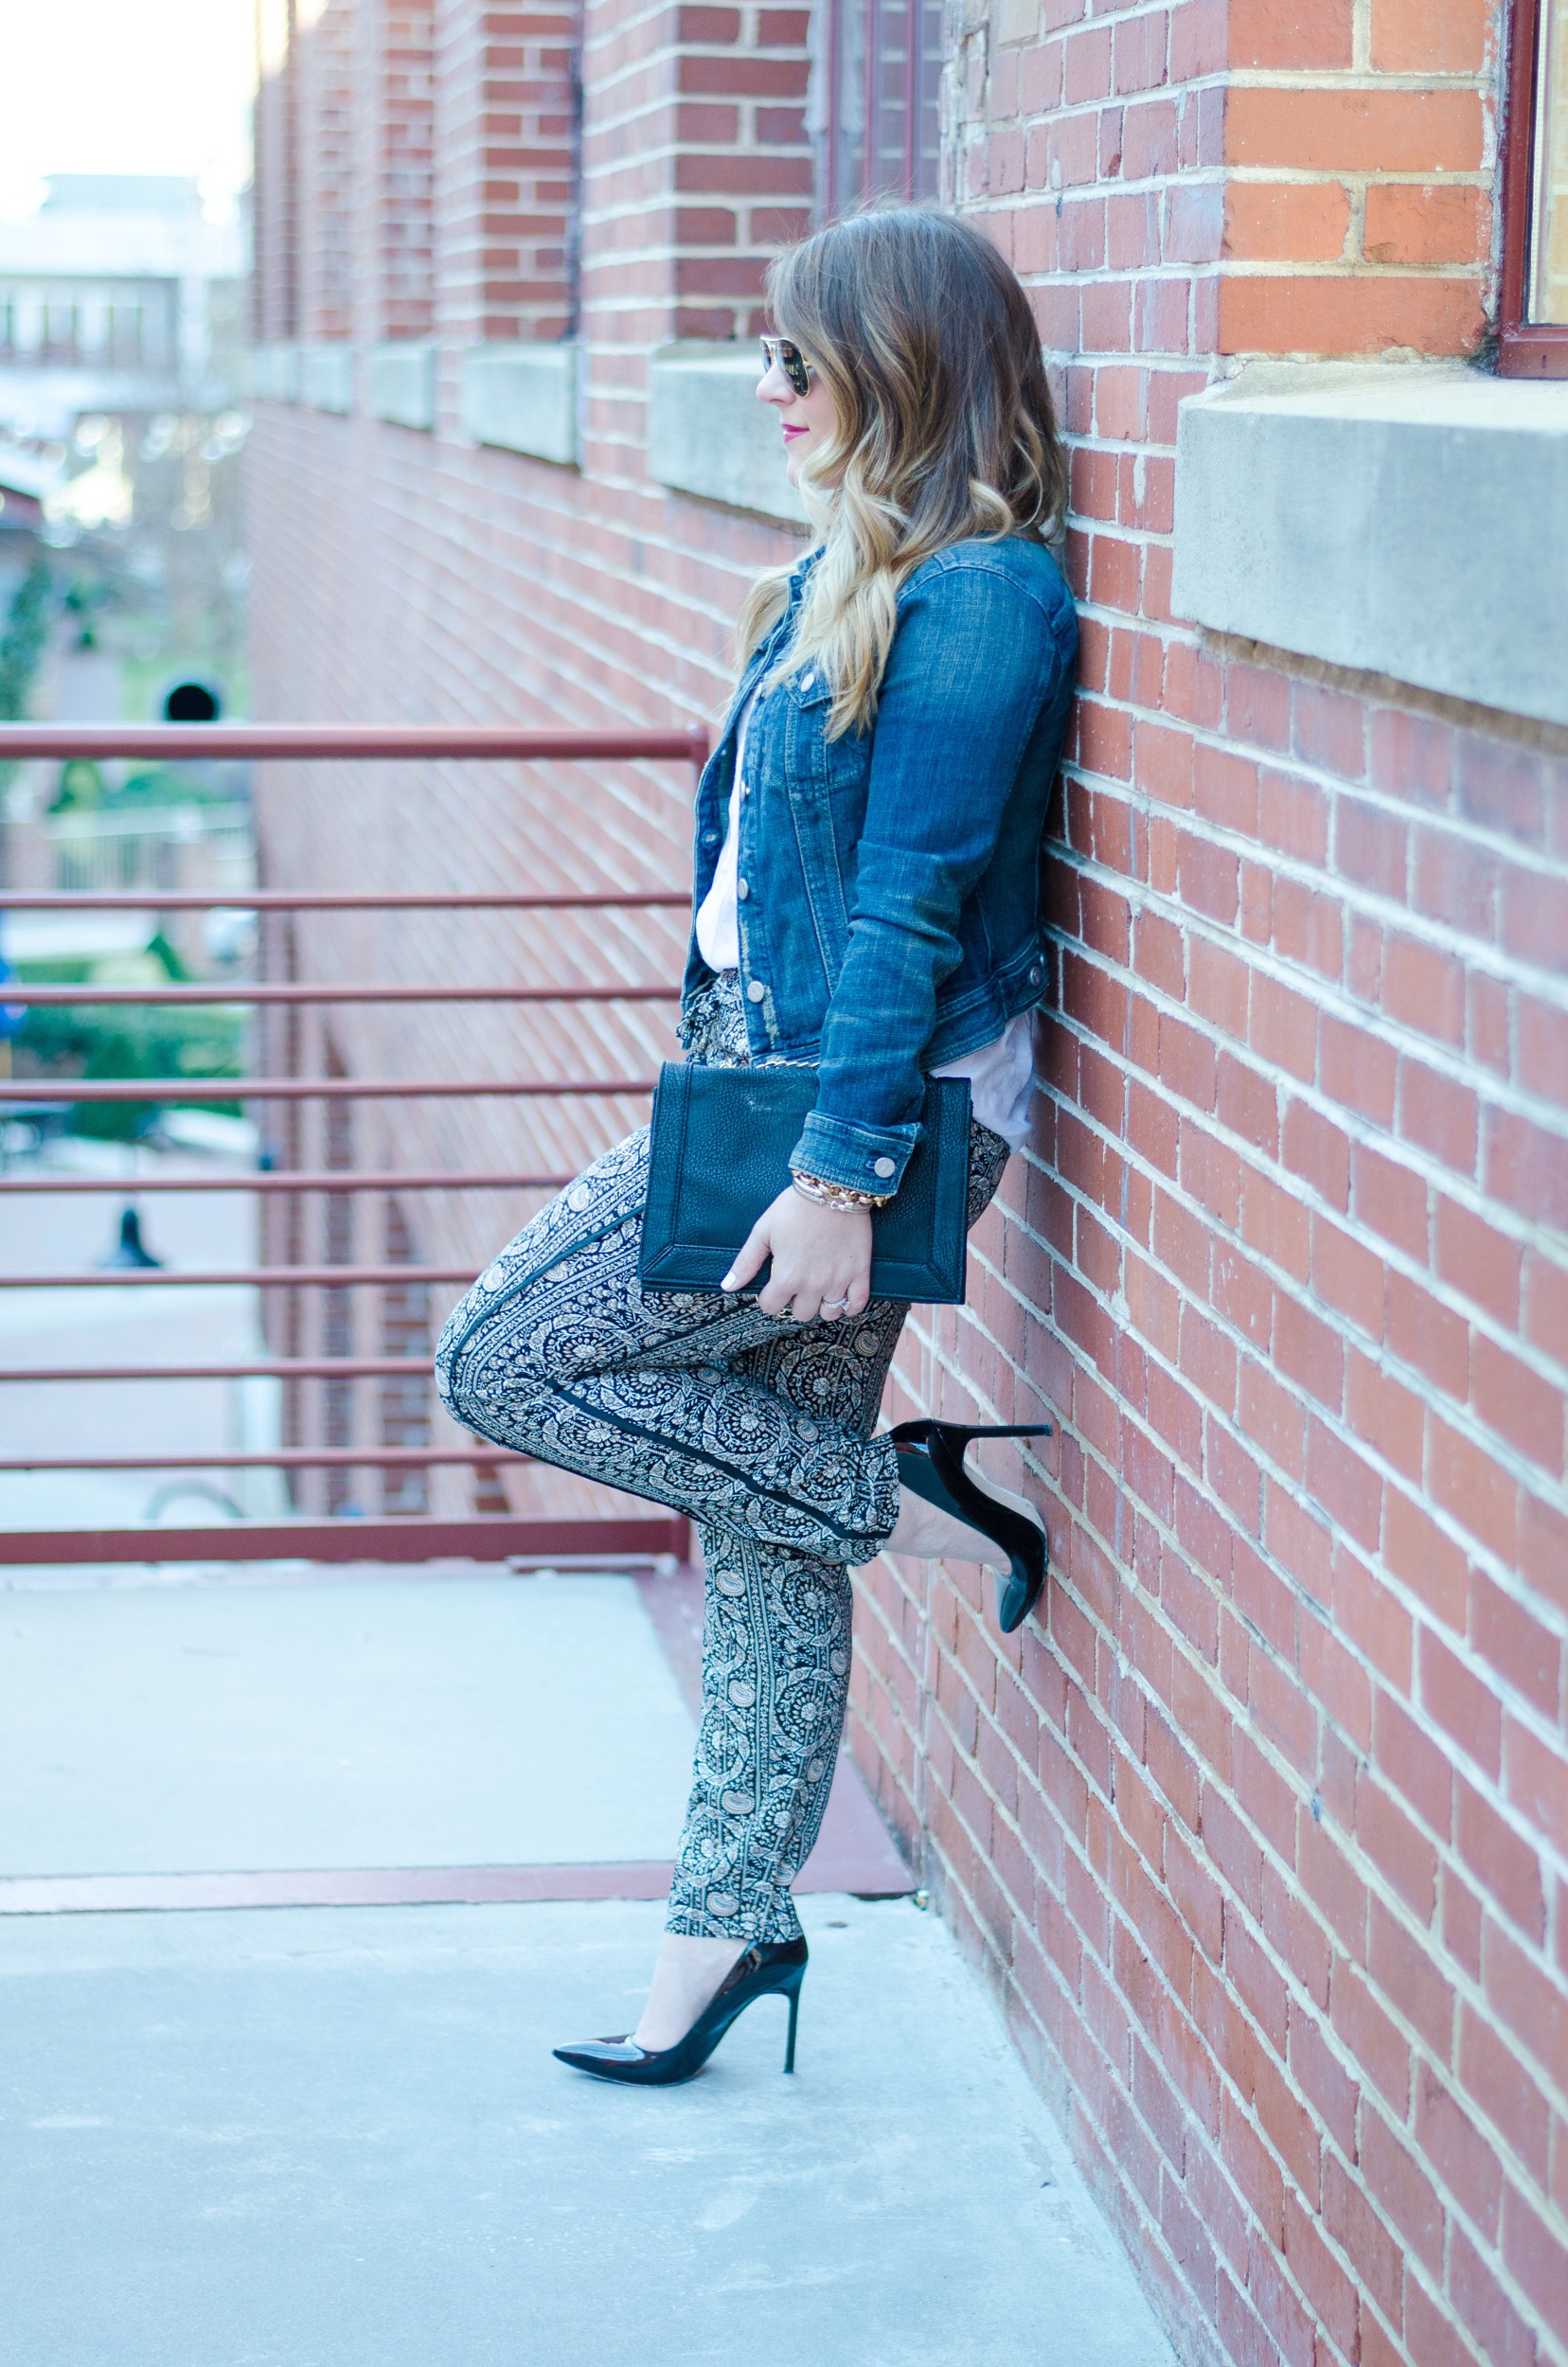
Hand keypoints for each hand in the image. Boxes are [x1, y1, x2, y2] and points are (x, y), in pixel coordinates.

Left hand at [721, 1185, 871, 1322]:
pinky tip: (842, 1294)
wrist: (831, 1189)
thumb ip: (746, 1262)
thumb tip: (728, 1286)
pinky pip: (857, 1304)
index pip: (771, 1307)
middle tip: (798, 1283)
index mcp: (786, 1276)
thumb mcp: (763, 1232)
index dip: (769, 1297)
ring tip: (819, 1288)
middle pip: (801, 1314)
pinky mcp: (859, 1272)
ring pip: (829, 1313)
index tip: (774, 1286)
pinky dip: (850, 1305)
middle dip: (796, 1301)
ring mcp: (838, 1280)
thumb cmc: (794, 1208)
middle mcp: (813, 1284)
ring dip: (822, 1305)